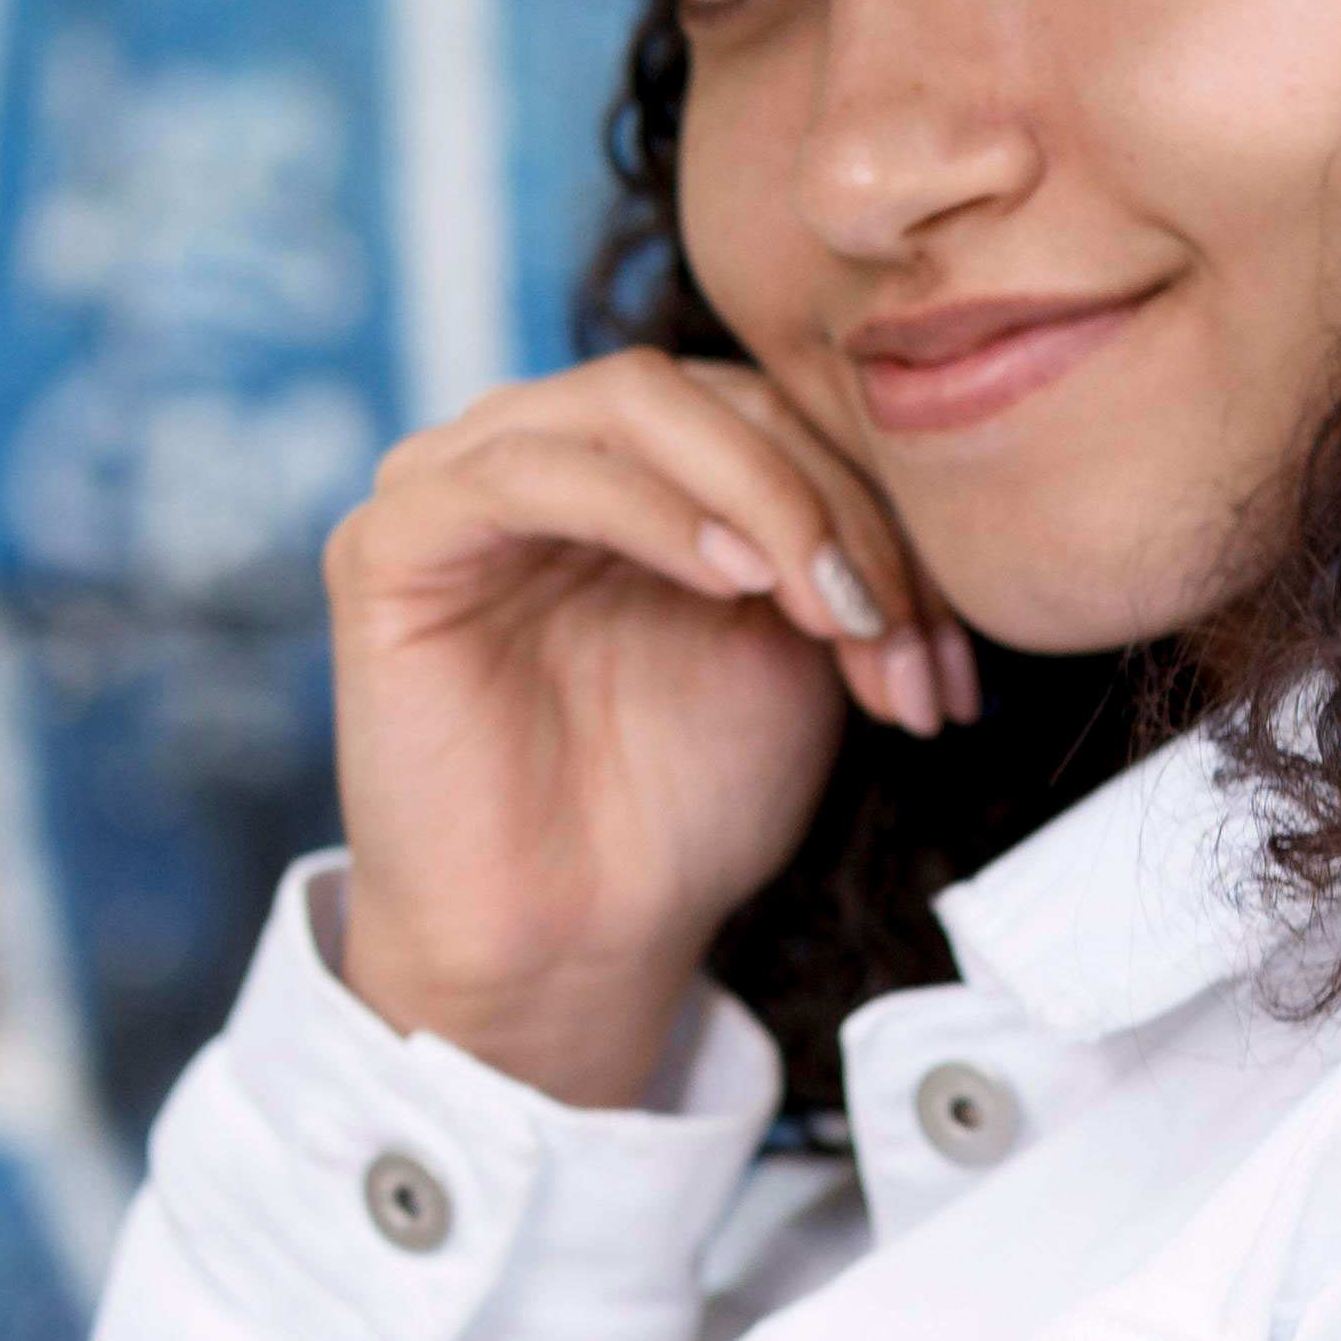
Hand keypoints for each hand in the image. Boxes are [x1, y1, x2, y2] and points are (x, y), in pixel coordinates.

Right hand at [323, 351, 977, 1108]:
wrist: (572, 945)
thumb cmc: (677, 807)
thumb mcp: (801, 653)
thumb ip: (843, 549)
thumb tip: (930, 500)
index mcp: (637, 466)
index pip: (774, 407)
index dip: (879, 500)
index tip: (948, 644)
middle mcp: (542, 450)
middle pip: (715, 394)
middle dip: (832, 505)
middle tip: (889, 627)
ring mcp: (454, 484)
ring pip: (631, 403)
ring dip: (763, 497)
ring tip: (825, 611)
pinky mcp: (391, 543)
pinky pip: (525, 472)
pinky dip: (646, 508)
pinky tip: (727, 582)